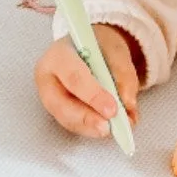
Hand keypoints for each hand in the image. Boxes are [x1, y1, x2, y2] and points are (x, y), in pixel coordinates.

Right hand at [35, 24, 140, 138]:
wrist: (92, 48)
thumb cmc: (99, 46)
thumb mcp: (116, 50)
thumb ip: (123, 74)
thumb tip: (127, 104)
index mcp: (58, 55)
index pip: (74, 77)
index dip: (93, 95)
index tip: (112, 109)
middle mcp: (48, 78)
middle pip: (61, 104)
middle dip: (87, 118)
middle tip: (108, 127)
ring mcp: (50, 97)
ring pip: (66, 118)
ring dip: (91, 127)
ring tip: (114, 129)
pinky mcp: (59, 111)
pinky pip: (73, 124)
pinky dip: (92, 129)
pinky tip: (110, 128)